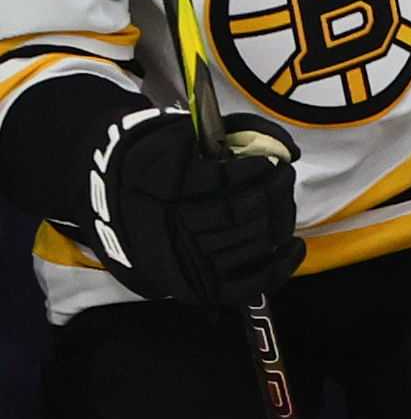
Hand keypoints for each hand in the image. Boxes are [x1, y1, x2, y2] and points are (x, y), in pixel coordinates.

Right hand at [89, 106, 302, 304]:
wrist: (111, 204)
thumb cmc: (162, 163)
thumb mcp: (187, 133)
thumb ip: (242, 130)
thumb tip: (288, 152)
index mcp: (164, 183)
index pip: (224, 180)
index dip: (258, 170)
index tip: (272, 162)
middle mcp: (171, 226)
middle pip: (243, 213)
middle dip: (275, 193)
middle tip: (282, 179)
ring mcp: (184, 261)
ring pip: (250, 245)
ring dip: (278, 222)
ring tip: (282, 205)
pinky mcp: (194, 288)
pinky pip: (246, 285)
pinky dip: (278, 267)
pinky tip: (291, 247)